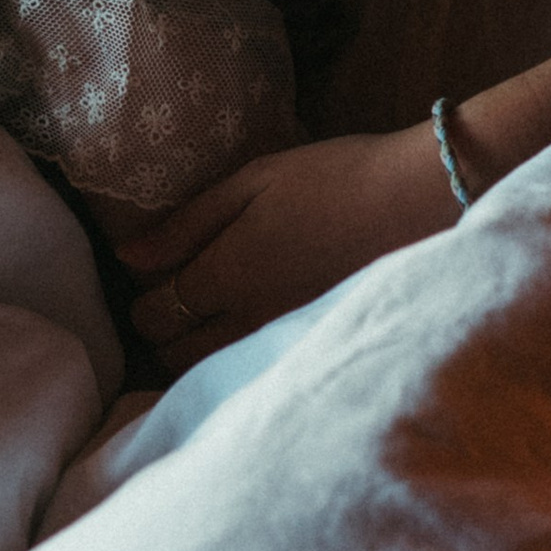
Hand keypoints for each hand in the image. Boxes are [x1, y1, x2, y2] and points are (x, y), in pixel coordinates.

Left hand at [119, 127, 456, 374]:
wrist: (422, 201)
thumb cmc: (334, 178)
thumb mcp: (252, 181)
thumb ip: (186, 224)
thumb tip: (127, 259)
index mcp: (226, 277)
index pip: (153, 315)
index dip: (143, 300)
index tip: (155, 279)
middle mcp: (248, 323)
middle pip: (174, 355)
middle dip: (164, 332)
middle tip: (180, 299)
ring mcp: (283, 343)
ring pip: (214, 371)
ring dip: (197, 352)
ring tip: (210, 320)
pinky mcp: (314, 349)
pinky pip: (255, 372)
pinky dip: (238, 362)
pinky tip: (250, 336)